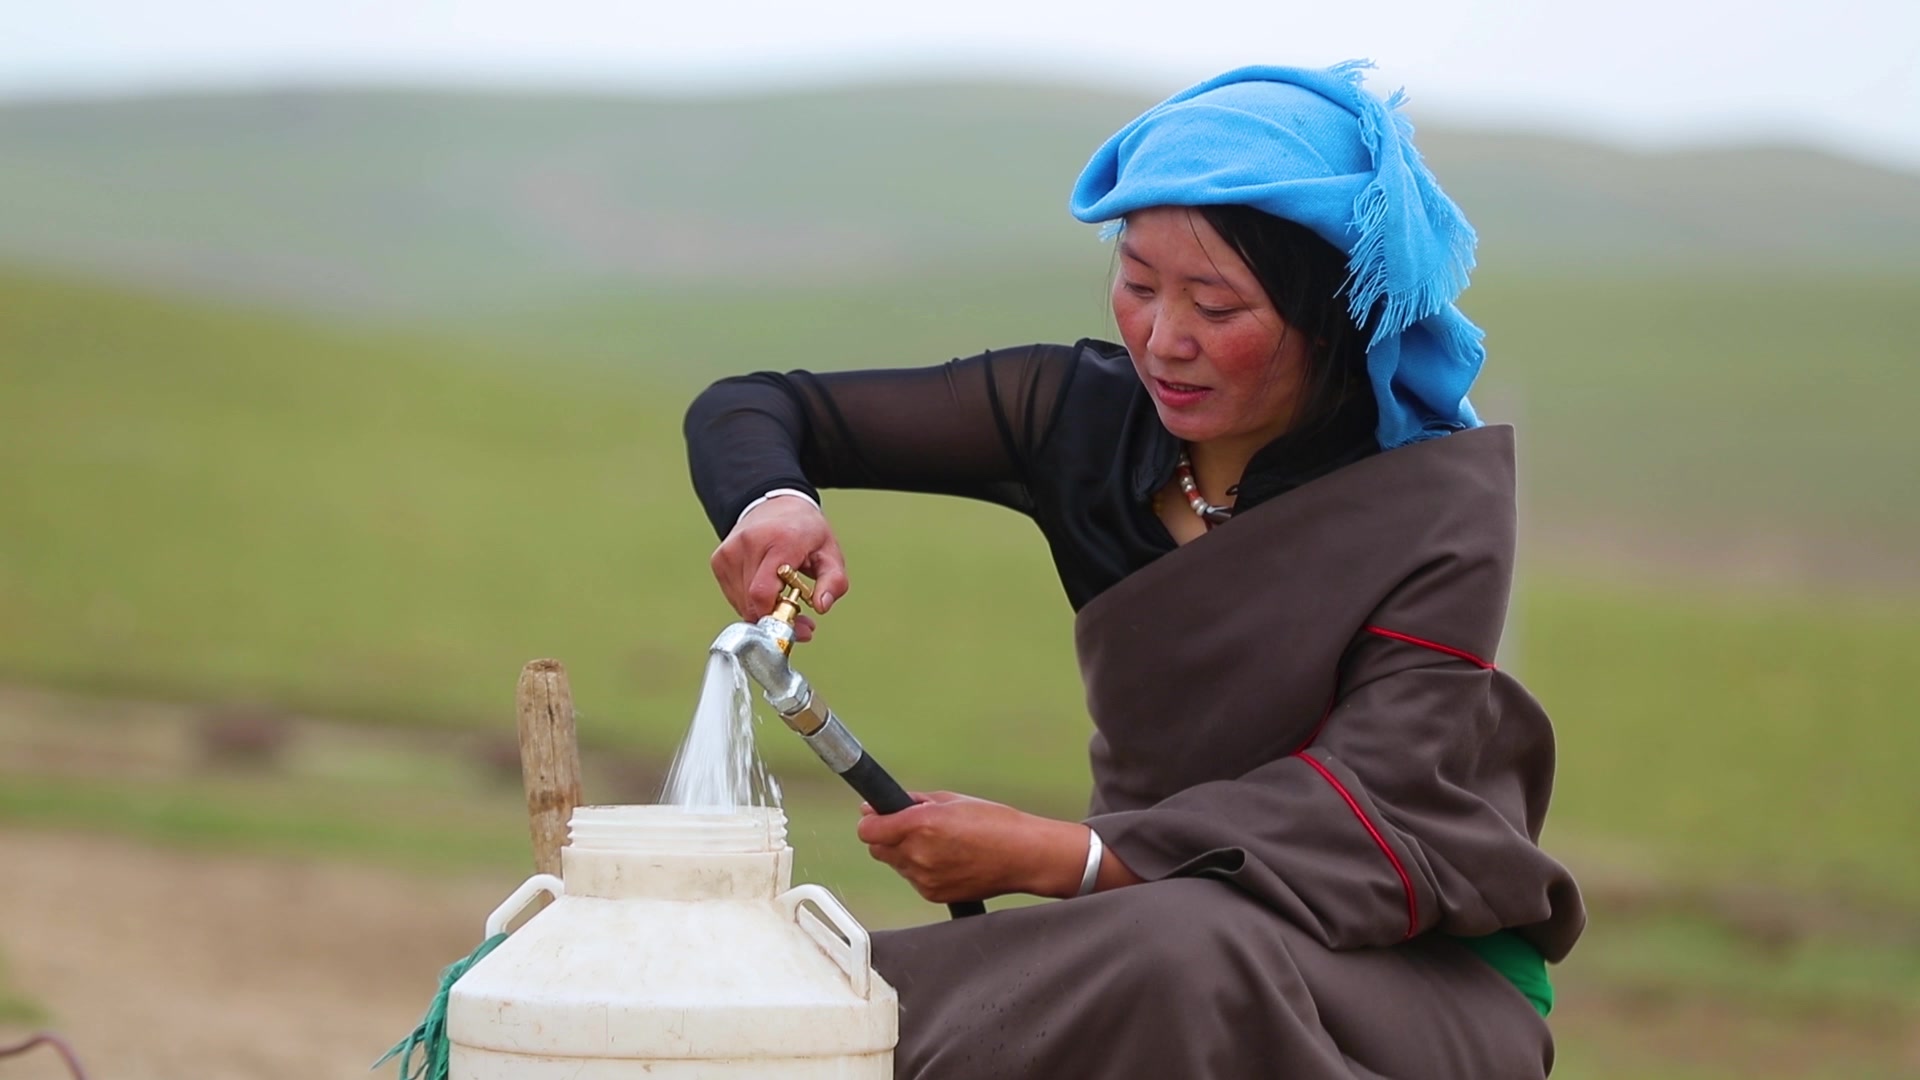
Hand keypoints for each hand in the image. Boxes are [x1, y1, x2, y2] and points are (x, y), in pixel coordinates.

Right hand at [710, 496, 848, 642]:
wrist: (775, 505)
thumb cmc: (805, 532)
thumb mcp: (830, 553)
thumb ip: (833, 582)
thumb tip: (822, 606)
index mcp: (781, 540)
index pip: (763, 592)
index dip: (776, 616)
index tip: (796, 622)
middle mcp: (750, 542)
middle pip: (751, 602)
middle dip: (773, 617)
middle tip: (793, 615)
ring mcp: (730, 550)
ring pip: (740, 602)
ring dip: (760, 610)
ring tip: (779, 597)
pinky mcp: (719, 559)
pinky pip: (732, 595)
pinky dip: (748, 600)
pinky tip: (764, 587)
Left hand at [856, 792, 1090, 902]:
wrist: (1023, 856)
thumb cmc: (994, 822)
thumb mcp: (951, 800)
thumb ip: (913, 802)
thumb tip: (882, 806)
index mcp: (921, 825)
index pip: (868, 829)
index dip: (871, 819)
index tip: (876, 813)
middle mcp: (918, 854)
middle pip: (877, 848)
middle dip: (886, 835)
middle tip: (909, 825)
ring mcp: (924, 879)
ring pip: (894, 863)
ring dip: (903, 851)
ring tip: (937, 841)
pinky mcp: (932, 895)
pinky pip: (912, 878)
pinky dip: (919, 868)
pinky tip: (946, 858)